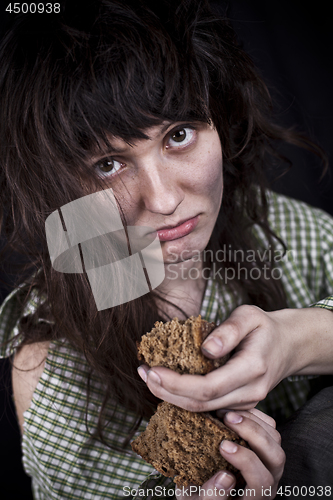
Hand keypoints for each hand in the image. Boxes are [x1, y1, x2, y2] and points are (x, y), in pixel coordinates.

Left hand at [138, 304, 332, 411]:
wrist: (288, 346)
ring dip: (171, 397)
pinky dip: (184, 398)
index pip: (209, 387)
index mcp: (252, 369)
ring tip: (148, 375)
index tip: (152, 370)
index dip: (177, 384)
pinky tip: (166, 384)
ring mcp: (246, 403)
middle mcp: (250, 392)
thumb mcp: (249, 316)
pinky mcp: (239, 405)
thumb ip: (229, 330)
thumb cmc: (265, 327)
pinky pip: (208, 409)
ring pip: (203, 411)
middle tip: (142, 373)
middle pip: (201, 404)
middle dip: (167, 392)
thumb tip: (206, 349)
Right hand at [176, 409, 284, 498]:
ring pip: (275, 439)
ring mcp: (269, 462)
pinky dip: (254, 415)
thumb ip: (211, 496)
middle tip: (227, 419)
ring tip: (227, 413)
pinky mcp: (265, 446)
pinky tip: (233, 410)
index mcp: (255, 498)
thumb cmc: (202, 496)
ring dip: (253, 421)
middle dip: (253, 433)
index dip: (245, 461)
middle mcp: (268, 481)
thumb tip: (224, 477)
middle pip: (276, 457)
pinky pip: (269, 426)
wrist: (210, 491)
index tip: (223, 446)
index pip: (262, 481)